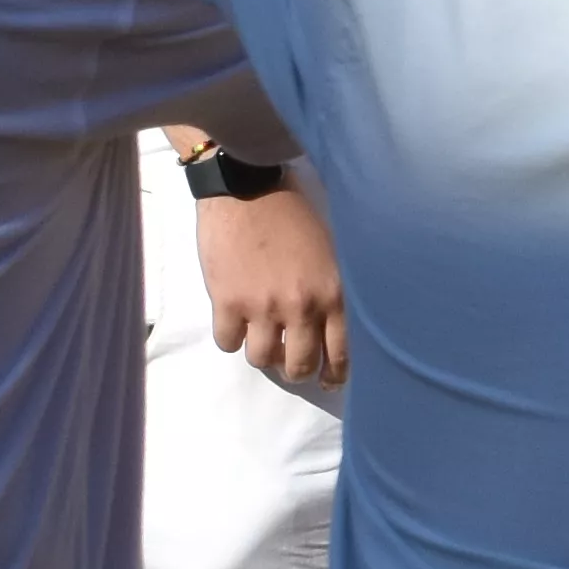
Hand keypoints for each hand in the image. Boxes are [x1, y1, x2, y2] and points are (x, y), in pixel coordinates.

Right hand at [192, 179, 346, 386]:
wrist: (248, 188)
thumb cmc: (295, 214)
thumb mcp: (333, 252)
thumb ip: (334, 290)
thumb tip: (336, 329)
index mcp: (334, 293)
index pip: (341, 354)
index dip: (334, 374)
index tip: (329, 380)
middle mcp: (302, 307)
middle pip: (299, 366)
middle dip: (295, 369)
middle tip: (290, 362)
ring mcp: (262, 307)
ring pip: (261, 359)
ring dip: (261, 352)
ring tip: (262, 336)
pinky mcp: (227, 302)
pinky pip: (228, 343)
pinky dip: (231, 336)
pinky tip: (235, 320)